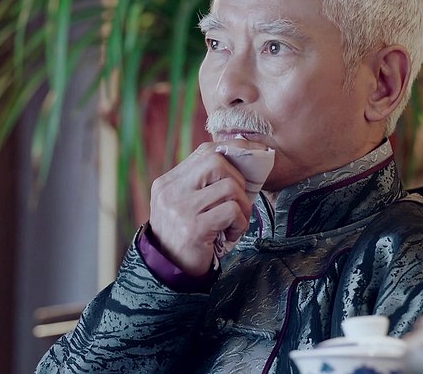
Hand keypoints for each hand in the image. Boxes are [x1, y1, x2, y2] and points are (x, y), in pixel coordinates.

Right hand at [148, 139, 264, 275]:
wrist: (169, 272)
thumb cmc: (185, 236)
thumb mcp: (185, 205)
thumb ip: (202, 184)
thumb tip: (240, 160)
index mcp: (168, 182)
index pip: (204, 151)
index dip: (234, 150)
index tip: (254, 156)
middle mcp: (170, 192)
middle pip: (216, 161)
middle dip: (238, 180)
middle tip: (239, 201)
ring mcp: (180, 210)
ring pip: (228, 187)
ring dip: (242, 205)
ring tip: (236, 221)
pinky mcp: (193, 229)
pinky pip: (231, 211)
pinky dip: (240, 223)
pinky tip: (231, 234)